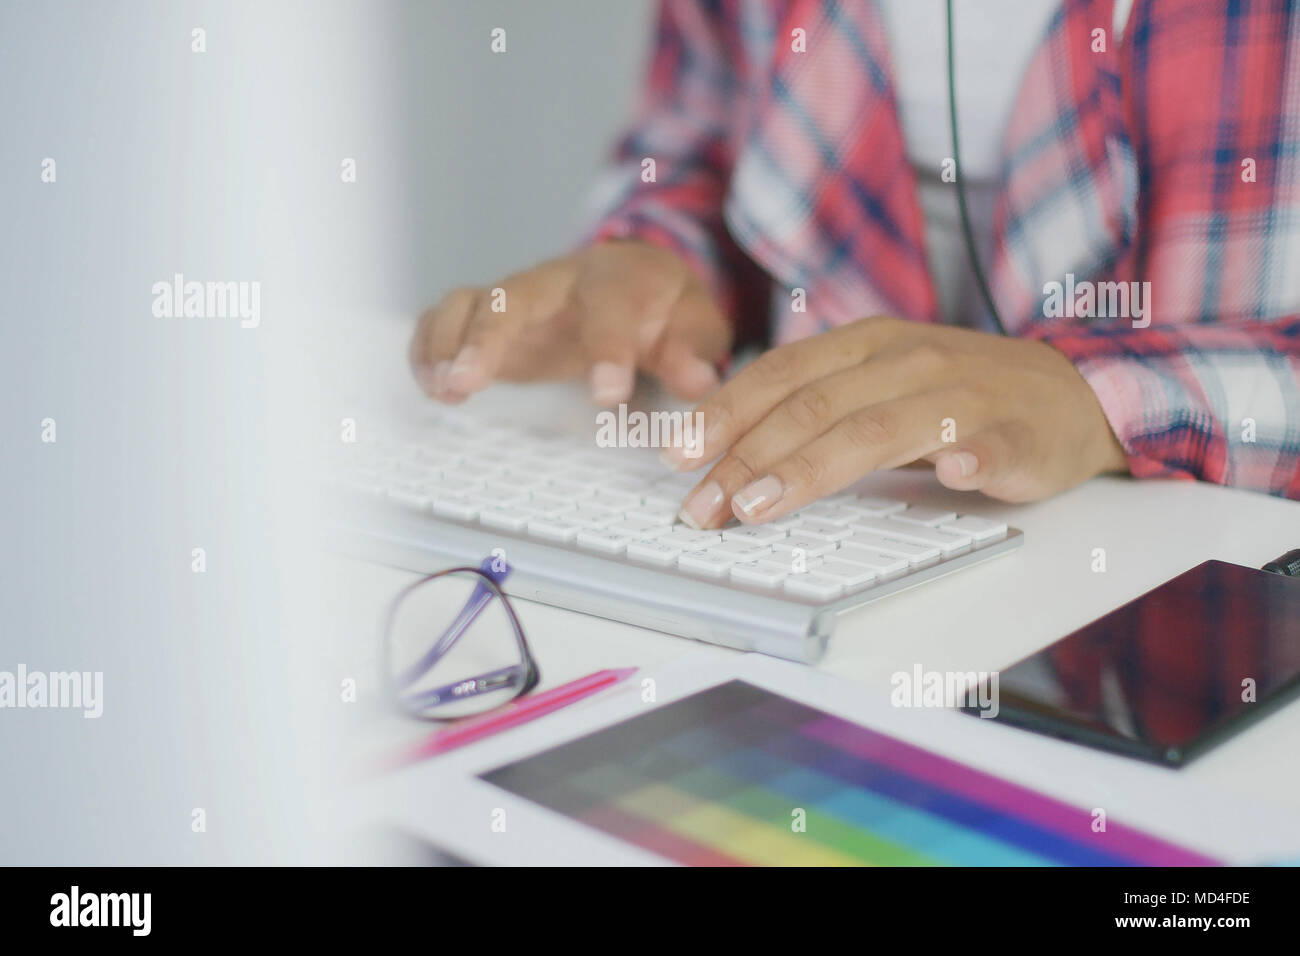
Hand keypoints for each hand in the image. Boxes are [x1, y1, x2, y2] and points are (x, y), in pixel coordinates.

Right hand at [409, 240, 731, 404]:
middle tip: (468, 381)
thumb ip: (693, 351)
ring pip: (469, 302)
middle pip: (514, 296)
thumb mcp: (695, 325)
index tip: (606, 395)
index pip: (610, 309)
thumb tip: (698, 381)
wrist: (634, 277)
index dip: (609, 351)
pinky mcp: (489, 318)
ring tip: (443, 388)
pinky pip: (446, 319)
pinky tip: (429, 384)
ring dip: (448, 343)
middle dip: (487, 336)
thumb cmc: (662, 307)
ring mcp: (518, 298)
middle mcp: (557, 281)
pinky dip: (429, 347)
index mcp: (617, 281)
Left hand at [664, 316, 1127, 527]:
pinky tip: (949, 472)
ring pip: (877, 429)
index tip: (676, 454)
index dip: (723, 413)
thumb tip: (729, 452)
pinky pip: (989, 440)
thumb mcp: (877, 384)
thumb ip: (816, 408)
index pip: (780, 376)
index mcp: (866, 346)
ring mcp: (961, 392)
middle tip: (702, 507)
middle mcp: (905, 361)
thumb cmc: (959, 395)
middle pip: (812, 408)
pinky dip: (968, 454)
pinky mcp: (1016, 430)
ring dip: (814, 468)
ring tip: (763, 506)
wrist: (1073, 394)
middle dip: (745, 460)